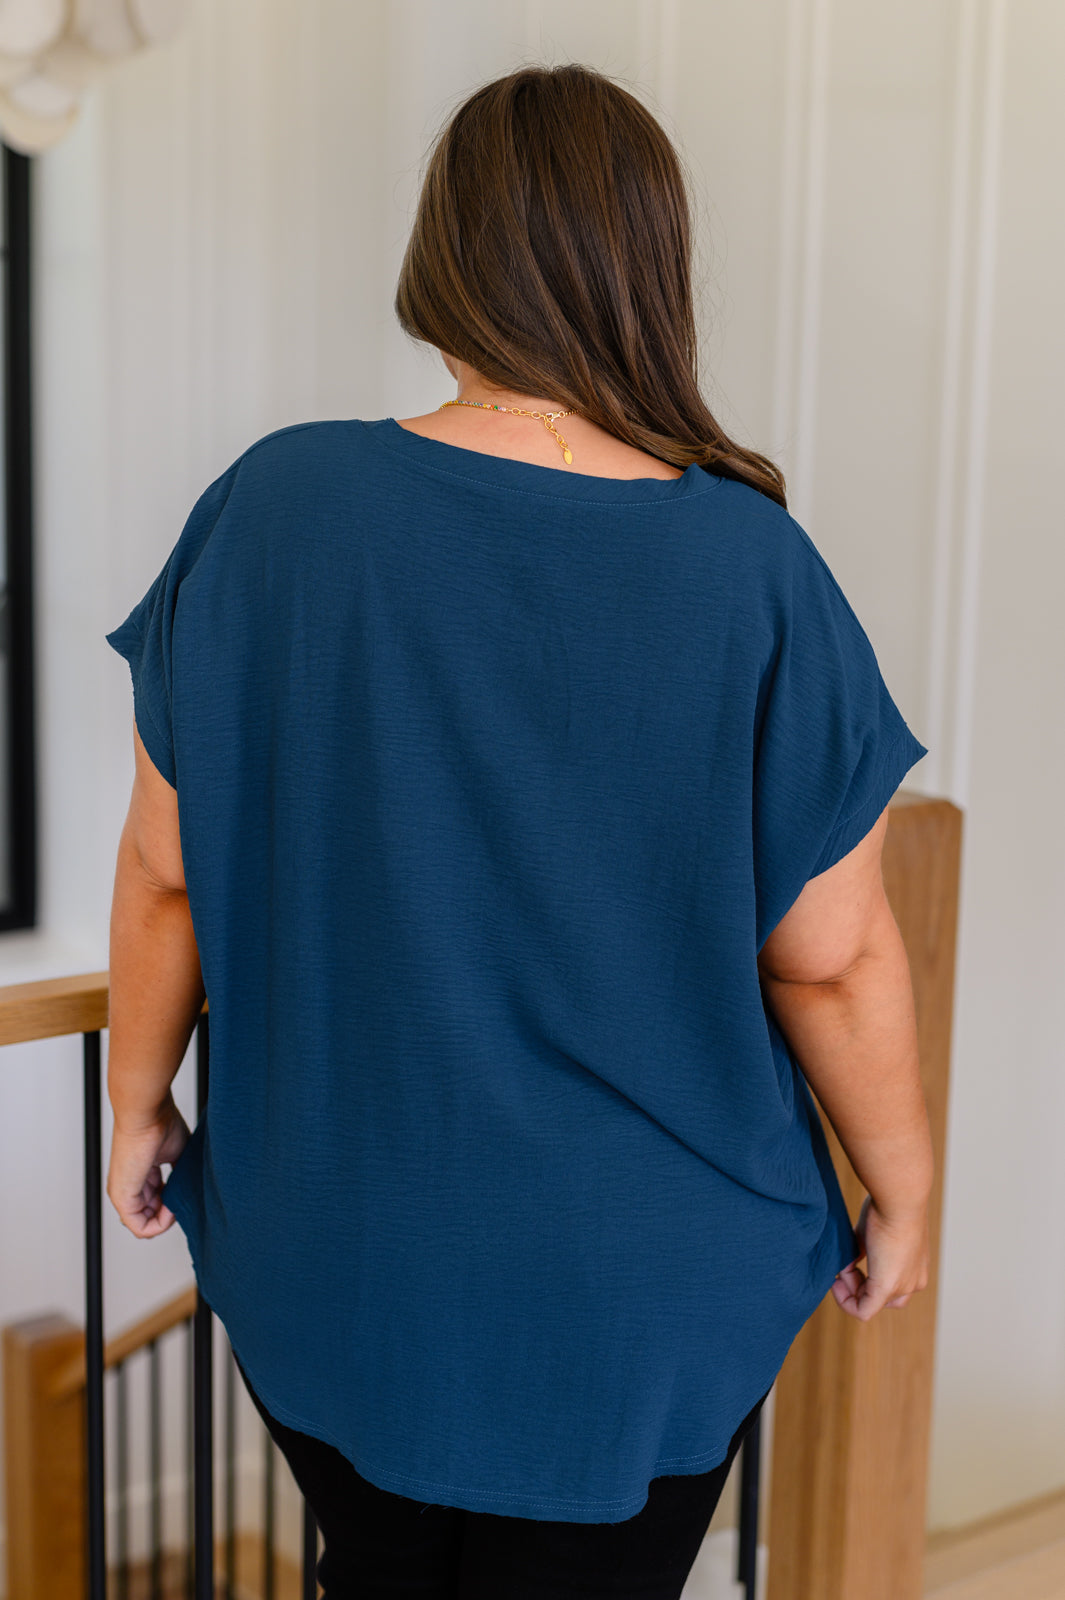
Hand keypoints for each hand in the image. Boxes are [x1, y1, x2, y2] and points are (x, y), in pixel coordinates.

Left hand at [107, 1092, 189, 1238]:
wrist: (146, 1112)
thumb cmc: (160, 1123)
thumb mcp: (177, 1153)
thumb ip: (181, 1174)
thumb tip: (192, 1189)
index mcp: (141, 1174)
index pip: (155, 1202)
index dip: (174, 1203)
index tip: (186, 1192)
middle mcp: (129, 1186)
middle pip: (151, 1215)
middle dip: (171, 1213)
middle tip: (184, 1200)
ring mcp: (123, 1193)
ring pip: (145, 1225)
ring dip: (167, 1219)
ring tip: (179, 1202)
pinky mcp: (123, 1197)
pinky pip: (140, 1228)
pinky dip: (160, 1224)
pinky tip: (172, 1208)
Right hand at [831, 1194, 929, 1321]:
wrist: (899, 1200)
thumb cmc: (889, 1205)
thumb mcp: (874, 1233)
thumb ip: (864, 1251)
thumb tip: (846, 1262)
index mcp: (916, 1269)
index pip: (889, 1287)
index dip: (863, 1278)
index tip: (849, 1262)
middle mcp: (914, 1282)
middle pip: (880, 1298)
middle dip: (857, 1285)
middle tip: (844, 1265)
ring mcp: (903, 1288)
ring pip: (871, 1304)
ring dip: (850, 1289)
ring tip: (842, 1265)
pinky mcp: (886, 1287)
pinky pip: (863, 1311)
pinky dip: (846, 1302)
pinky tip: (836, 1283)